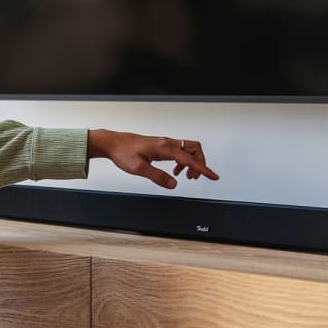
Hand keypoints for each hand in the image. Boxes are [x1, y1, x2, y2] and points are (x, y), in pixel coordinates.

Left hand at [86, 129, 218, 189]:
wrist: (113, 143)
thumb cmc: (123, 153)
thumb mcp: (139, 169)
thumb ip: (157, 177)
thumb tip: (173, 184)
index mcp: (164, 148)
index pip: (190, 159)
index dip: (203, 169)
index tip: (214, 177)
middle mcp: (167, 143)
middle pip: (195, 148)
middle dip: (200, 163)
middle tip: (195, 178)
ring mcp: (165, 143)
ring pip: (188, 149)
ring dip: (192, 162)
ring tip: (187, 176)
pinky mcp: (161, 145)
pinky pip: (180, 151)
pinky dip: (183, 161)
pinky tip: (175, 171)